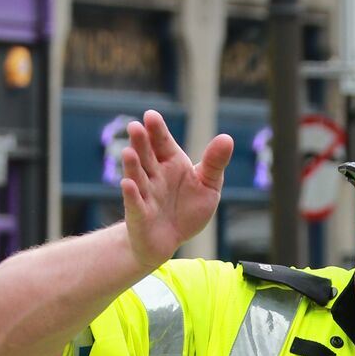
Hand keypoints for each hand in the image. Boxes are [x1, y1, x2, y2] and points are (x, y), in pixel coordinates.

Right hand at [120, 110, 233, 268]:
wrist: (169, 240)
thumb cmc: (187, 209)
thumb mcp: (208, 186)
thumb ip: (215, 163)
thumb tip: (227, 138)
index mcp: (171, 162)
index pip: (162, 142)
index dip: (156, 130)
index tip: (151, 115)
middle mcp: (154, 175)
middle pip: (146, 156)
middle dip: (141, 142)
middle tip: (135, 127)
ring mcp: (145, 194)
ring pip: (137, 177)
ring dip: (132, 165)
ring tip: (128, 152)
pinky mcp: (139, 215)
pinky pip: (135, 203)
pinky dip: (131, 194)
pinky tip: (127, 184)